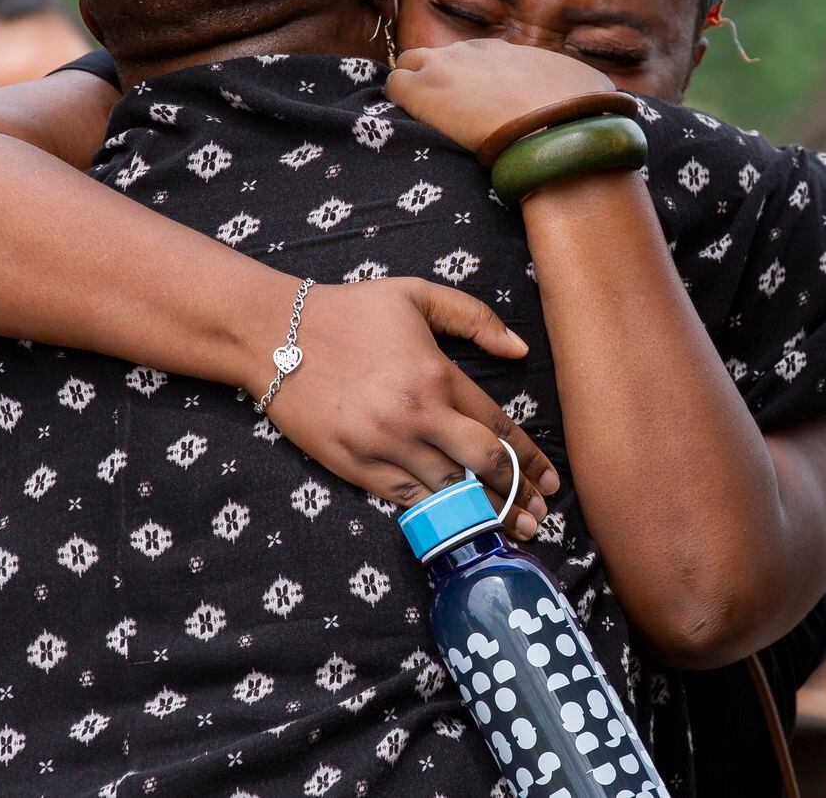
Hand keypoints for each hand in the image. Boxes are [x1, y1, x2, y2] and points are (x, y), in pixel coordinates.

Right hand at [260, 278, 560, 538]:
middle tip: (541, 516)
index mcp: (436, 374)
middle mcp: (416, 416)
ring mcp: (383, 445)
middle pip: (484, 467)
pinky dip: (436, 513)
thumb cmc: (348, 311)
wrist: (273, 335)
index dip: (531, 458)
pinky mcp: (354, 466)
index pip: (499, 426)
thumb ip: (474, 317)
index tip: (552, 480)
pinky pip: (406, 499)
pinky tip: (459, 523)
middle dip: (519, 494)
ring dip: (486, 514)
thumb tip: (520, 350)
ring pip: (449, 492)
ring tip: (513, 530)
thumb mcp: (415, 294)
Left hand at [386, 39, 616, 152]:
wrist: (556, 130)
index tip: (467, 105)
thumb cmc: (578, 113)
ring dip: (408, 91)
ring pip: (405, 68)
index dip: (463, 82)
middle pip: (428, 56)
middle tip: (433, 114)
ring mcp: (442, 68)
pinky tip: (403, 127)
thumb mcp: (589, 88)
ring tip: (415, 124)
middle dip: (426, 80)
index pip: (469, 58)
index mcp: (504, 52)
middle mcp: (470, 52)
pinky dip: (395, 103)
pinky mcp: (421, 91)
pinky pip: (392, 88)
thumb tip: (601, 94)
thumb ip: (579, 86)